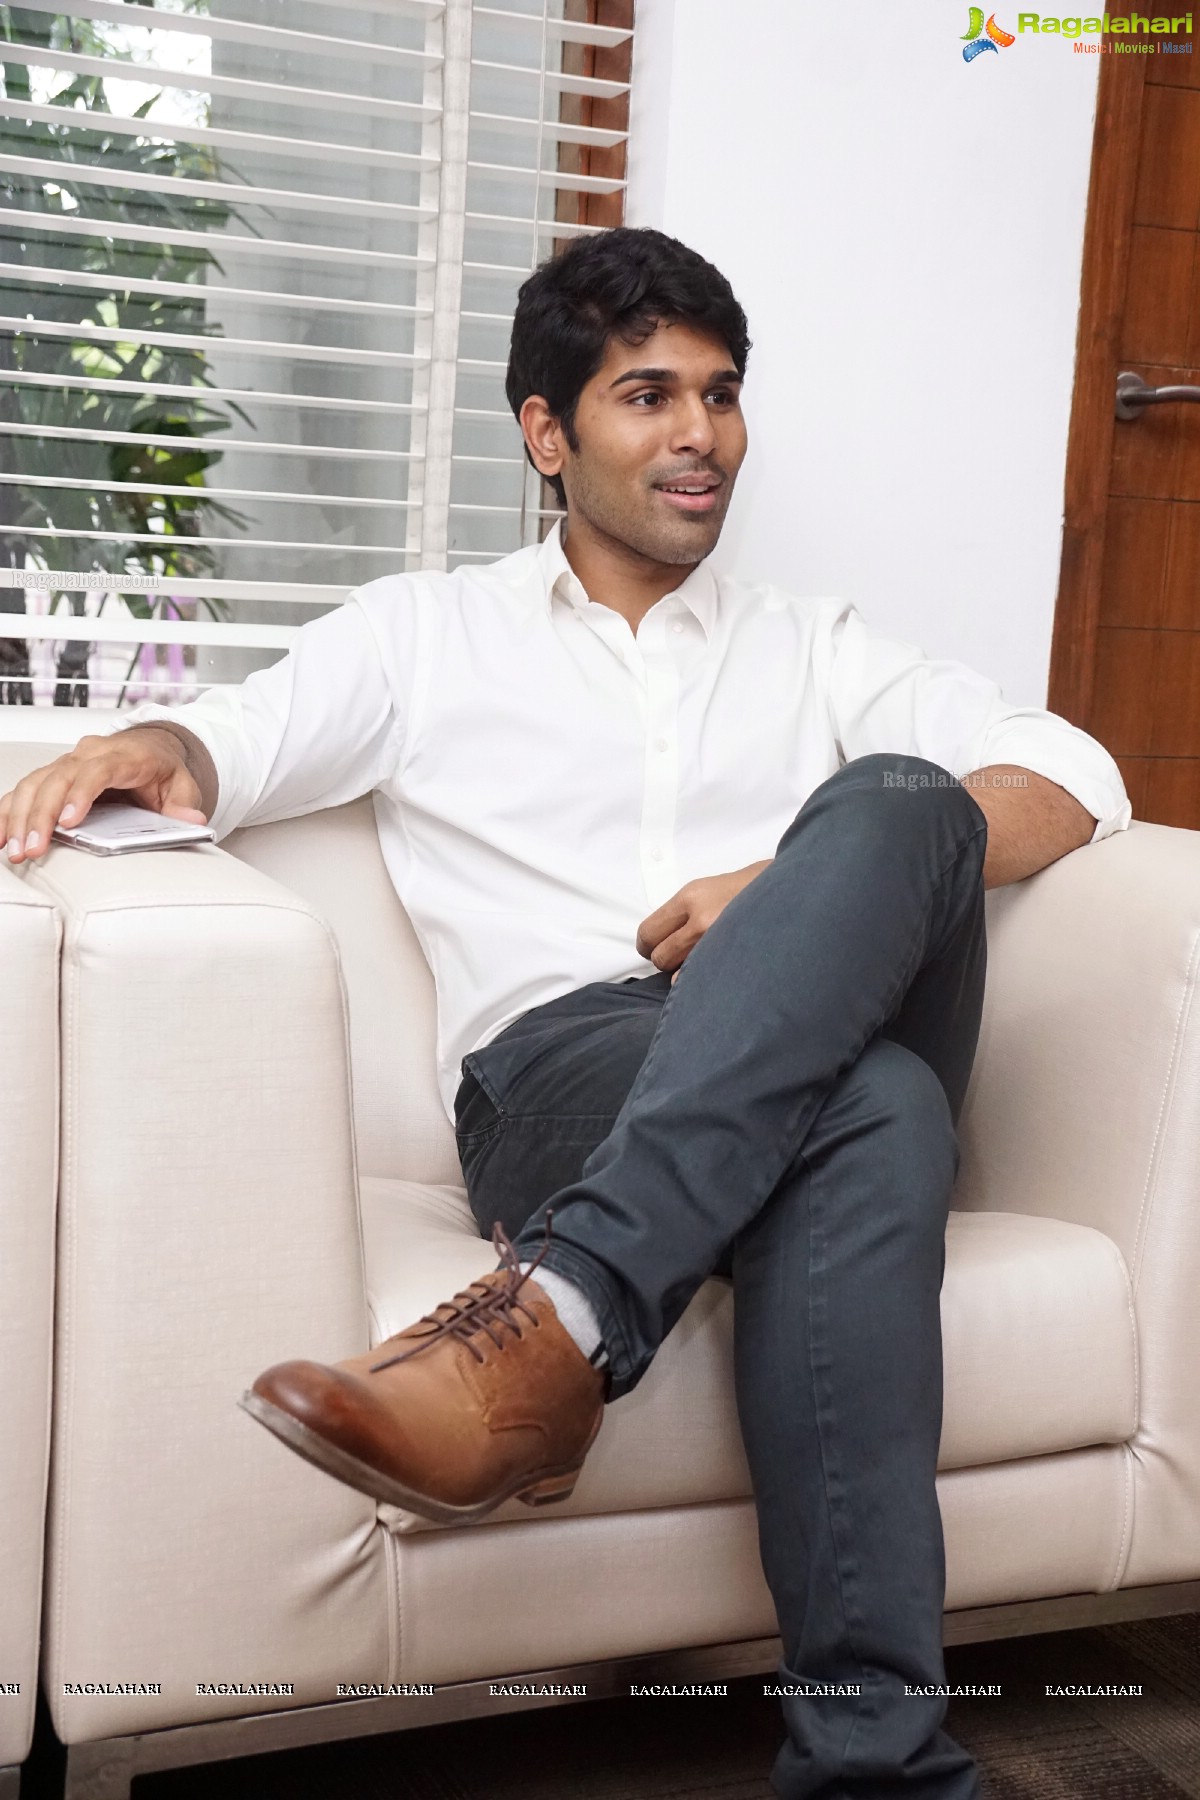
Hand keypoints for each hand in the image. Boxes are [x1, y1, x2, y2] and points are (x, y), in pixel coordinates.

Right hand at [1, 728, 206, 864]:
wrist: (149, 748)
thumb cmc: (162, 769)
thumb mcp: (182, 785)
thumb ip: (184, 804)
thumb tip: (191, 821)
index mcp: (123, 755)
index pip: (97, 771)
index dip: (80, 795)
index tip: (68, 822)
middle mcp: (88, 754)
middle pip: (57, 779)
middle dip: (40, 815)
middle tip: (32, 848)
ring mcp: (67, 763)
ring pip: (34, 783)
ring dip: (18, 817)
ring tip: (13, 850)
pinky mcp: (52, 775)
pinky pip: (24, 789)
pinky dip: (8, 811)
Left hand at [635, 861, 770, 976]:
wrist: (793, 891)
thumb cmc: (754, 888)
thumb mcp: (710, 888)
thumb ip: (684, 912)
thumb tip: (666, 937)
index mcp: (691, 897)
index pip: (648, 932)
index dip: (649, 945)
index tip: (655, 948)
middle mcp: (701, 919)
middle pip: (660, 957)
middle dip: (668, 960)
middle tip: (683, 957)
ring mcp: (718, 942)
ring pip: (679, 975)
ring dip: (687, 973)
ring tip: (705, 962)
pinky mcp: (735, 960)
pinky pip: (703, 982)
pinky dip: (705, 982)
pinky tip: (717, 971)